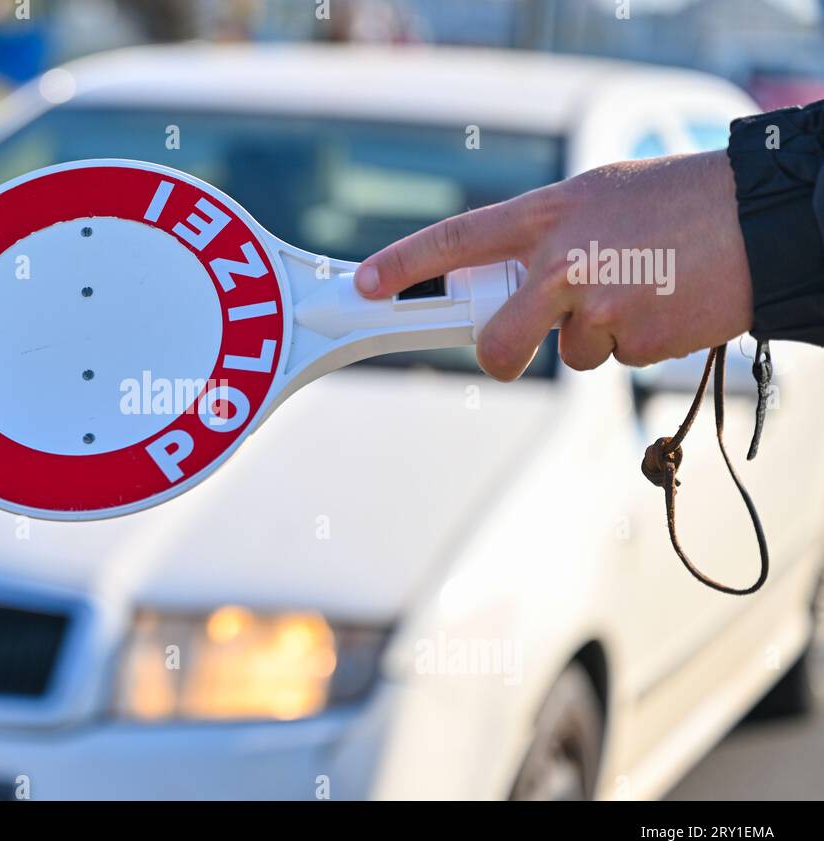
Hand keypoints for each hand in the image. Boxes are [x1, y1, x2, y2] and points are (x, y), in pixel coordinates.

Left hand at [354, 151, 753, 380]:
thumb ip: (548, 234)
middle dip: (500, 356)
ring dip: (593, 336)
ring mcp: (597, 306)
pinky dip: (635, 341)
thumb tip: (508, 275)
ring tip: (638, 290)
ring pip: (569, 352)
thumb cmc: (679, 201)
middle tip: (511, 351)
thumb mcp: (598, 197)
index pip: (456, 239)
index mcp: (548, 215)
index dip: (403, 264)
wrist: (760, 219)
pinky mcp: (635, 341)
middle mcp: (562, 262)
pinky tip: (663, 305)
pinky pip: (615, 358)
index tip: (365, 285)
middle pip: (499, 340)